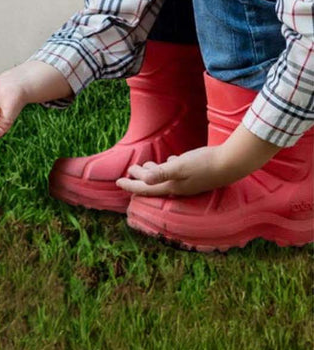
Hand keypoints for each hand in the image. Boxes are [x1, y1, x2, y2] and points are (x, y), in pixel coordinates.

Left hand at [115, 145, 233, 196]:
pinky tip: (168, 160)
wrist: (231, 163)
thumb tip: (144, 180)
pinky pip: (177, 172)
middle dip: (139, 178)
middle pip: (154, 183)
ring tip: (144, 166)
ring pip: (165, 178)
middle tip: (129, 170)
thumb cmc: (204, 164)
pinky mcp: (195, 174)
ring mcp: (188, 182)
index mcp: (172, 187)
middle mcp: (179, 187)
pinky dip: (168, 167)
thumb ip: (162, 173)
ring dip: (153, 172)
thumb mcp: (180, 166)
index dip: (131, 185)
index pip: (146, 188)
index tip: (117, 182)